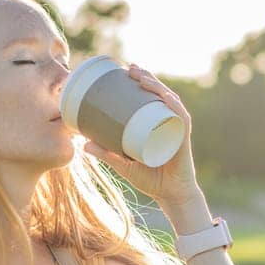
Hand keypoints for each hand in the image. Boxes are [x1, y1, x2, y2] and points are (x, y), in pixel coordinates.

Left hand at [79, 63, 200, 206]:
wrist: (170, 196)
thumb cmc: (150, 179)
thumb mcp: (122, 165)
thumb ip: (105, 154)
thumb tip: (82, 144)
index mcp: (157, 123)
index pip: (150, 97)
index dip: (141, 81)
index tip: (125, 71)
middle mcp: (168, 122)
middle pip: (159, 94)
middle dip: (146, 77)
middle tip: (129, 68)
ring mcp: (176, 129)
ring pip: (169, 101)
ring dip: (156, 86)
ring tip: (141, 76)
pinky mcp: (182, 139)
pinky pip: (180, 118)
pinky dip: (173, 106)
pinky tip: (165, 96)